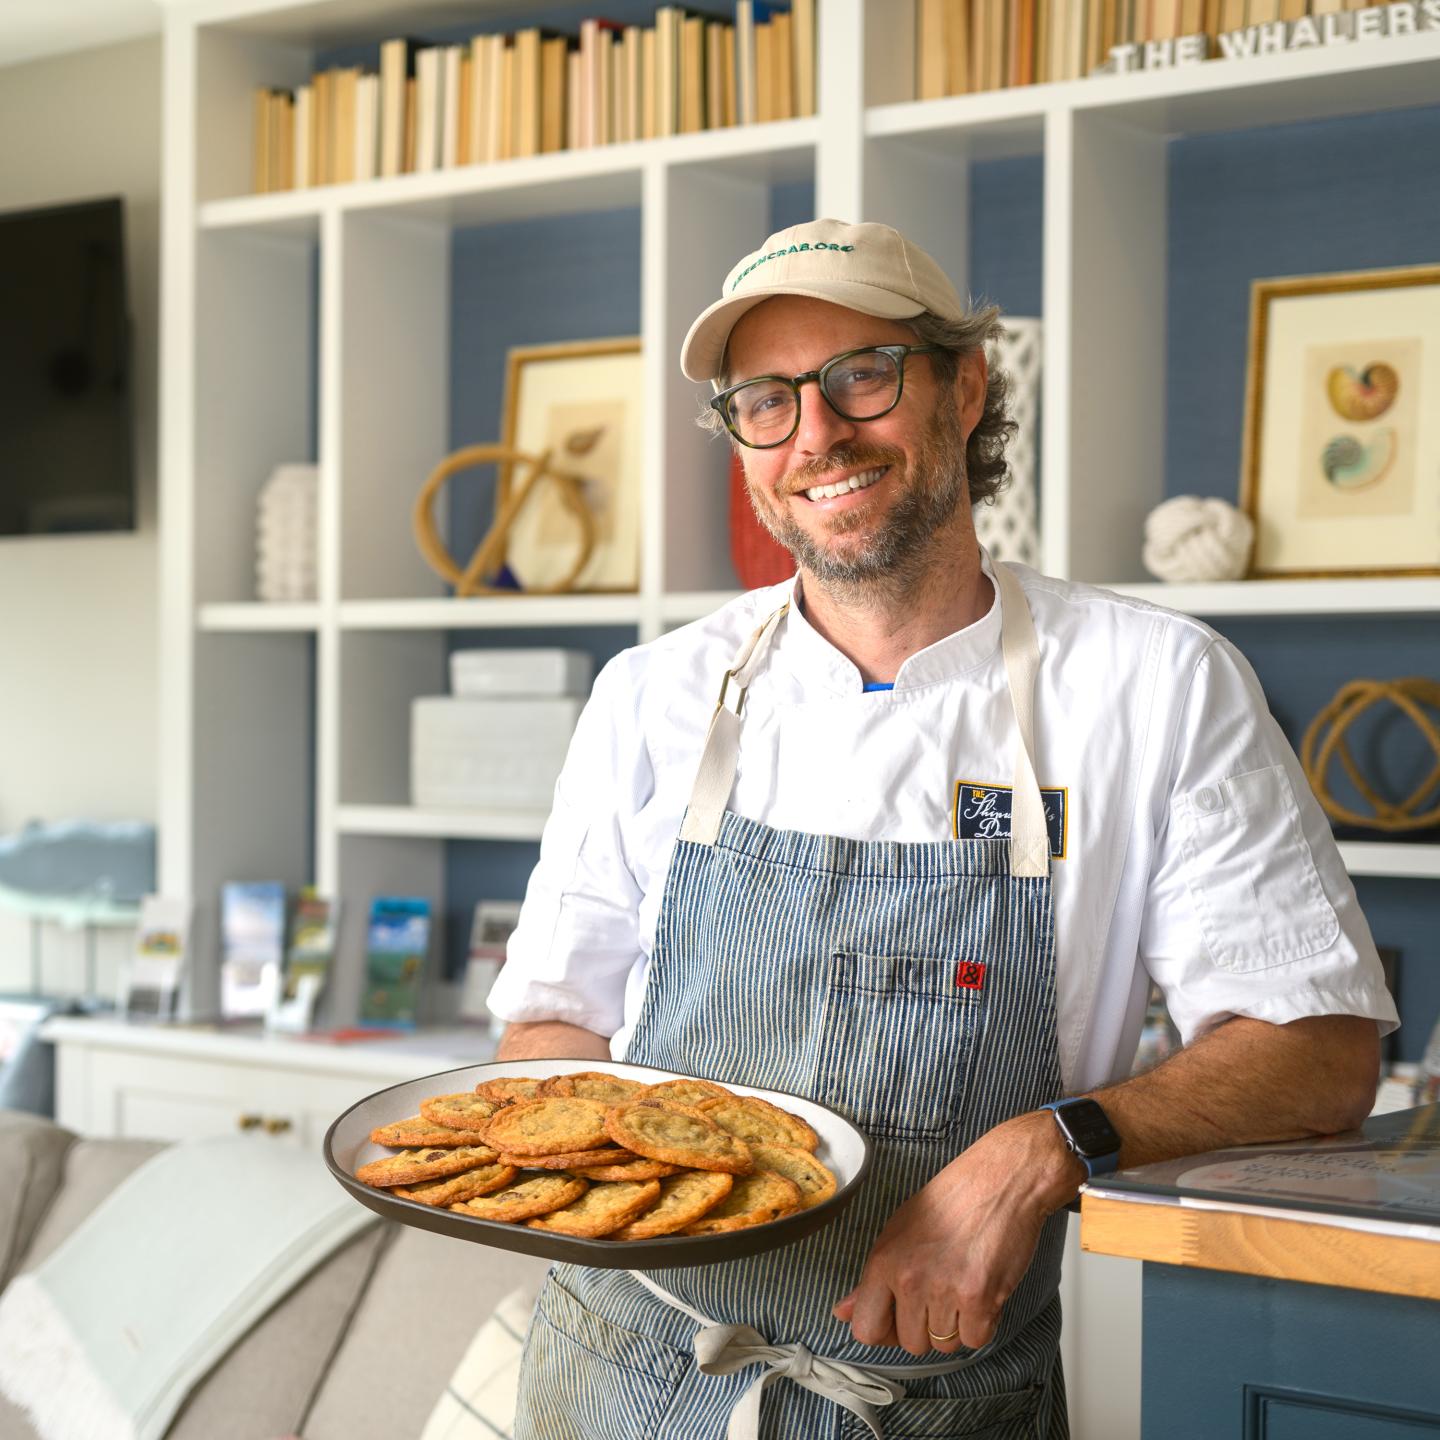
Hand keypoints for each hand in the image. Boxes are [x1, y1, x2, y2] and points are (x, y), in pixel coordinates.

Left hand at [831, 1112, 1082, 1356]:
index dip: (884, 1331)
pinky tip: (982, 1292)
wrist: (999, 1180)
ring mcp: (945, 1291)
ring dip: (955, 1325)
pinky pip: (975, 1340)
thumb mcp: (900, 1229)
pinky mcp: (981, 1299)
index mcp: (883, 1260)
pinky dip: (981, 1324)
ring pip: (944, 1345)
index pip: (867, 1329)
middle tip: (940, 1293)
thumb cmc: (950, 1201)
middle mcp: (910, 1280)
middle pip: (910, 1343)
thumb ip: (874, 1277)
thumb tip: (843, 1312)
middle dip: (925, 1327)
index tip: (898, 1319)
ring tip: (962, 1287)